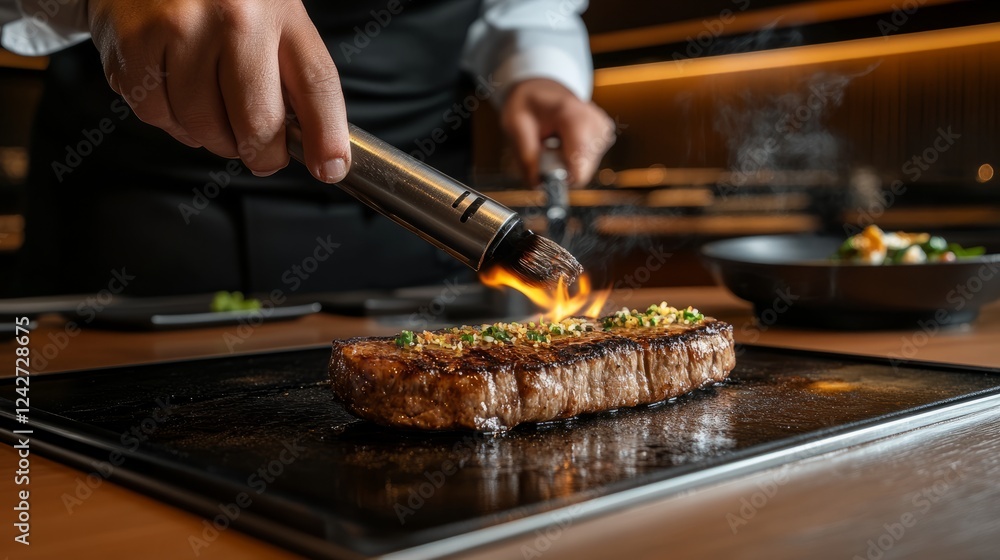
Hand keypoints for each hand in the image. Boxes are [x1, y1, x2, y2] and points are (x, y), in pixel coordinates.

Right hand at [87, 0, 349, 181]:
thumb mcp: (272, 16)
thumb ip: (293, 73)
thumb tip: (317, 146)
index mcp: (280, 10)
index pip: (316, 84)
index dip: (327, 137)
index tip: (330, 168)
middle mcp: (235, 15)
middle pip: (258, 123)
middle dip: (261, 153)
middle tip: (259, 152)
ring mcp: (182, 27)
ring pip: (204, 127)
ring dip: (210, 137)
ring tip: (211, 107)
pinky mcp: (134, 41)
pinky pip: (157, 114)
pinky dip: (168, 117)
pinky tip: (174, 89)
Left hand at [501, 78, 614, 187]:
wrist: (541, 88)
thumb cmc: (528, 103)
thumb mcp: (515, 125)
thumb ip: (526, 156)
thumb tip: (537, 184)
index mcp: (573, 115)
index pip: (580, 167)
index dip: (560, 178)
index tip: (543, 170)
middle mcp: (595, 122)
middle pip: (582, 170)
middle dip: (560, 169)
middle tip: (544, 148)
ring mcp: (603, 129)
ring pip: (585, 168)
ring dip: (565, 163)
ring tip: (553, 141)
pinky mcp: (605, 136)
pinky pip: (588, 162)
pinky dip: (572, 157)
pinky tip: (563, 141)